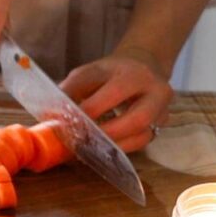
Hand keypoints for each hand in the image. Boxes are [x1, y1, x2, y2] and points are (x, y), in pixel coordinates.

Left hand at [59, 47, 173, 152]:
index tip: (70, 121)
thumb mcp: (90, 72)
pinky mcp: (160, 126)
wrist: (144, 66)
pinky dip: (120, 148)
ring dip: (114, 146)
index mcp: (135, 73)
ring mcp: (162, 111)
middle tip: (82, 140)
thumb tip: (53, 114)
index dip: (92, 109)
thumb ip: (72, 90)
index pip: (115, 92)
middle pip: (138, 119)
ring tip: (90, 149)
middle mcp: (156, 92)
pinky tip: (103, 150)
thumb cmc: (111, 72)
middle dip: (108, 133)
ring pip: (143, 136)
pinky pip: (142, 143)